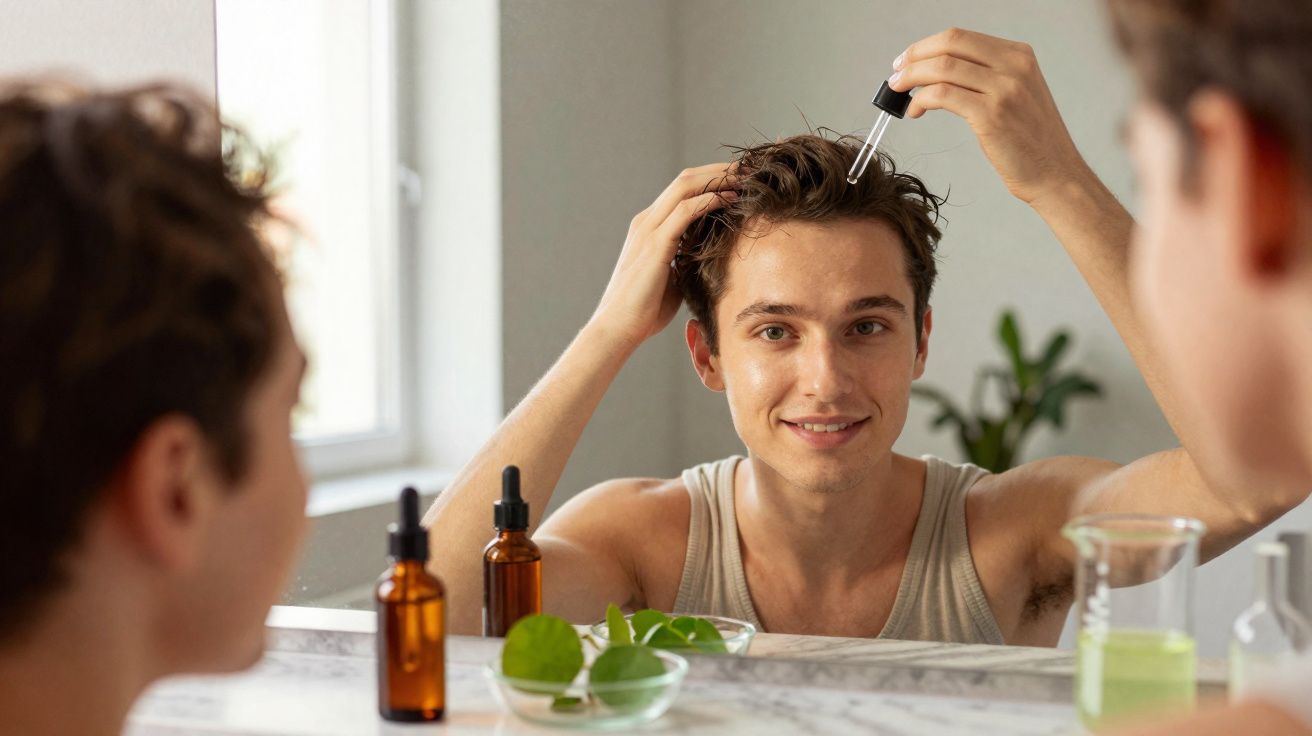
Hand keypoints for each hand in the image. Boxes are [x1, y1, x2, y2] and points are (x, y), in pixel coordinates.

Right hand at [590, 163, 736, 345]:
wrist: (618, 327)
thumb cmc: (644, 309)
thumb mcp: (672, 278)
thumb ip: (686, 261)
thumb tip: (710, 260)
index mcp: (649, 228)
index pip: (682, 191)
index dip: (711, 180)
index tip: (740, 181)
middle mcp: (647, 222)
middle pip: (686, 180)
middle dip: (719, 171)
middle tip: (748, 170)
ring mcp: (648, 230)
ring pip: (685, 187)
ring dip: (718, 179)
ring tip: (745, 178)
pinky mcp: (655, 244)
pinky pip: (685, 211)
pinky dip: (710, 200)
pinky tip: (730, 198)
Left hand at [889, 28, 1092, 206]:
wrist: (1056, 173)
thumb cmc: (1030, 142)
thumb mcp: (1016, 95)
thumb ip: (986, 77)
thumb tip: (940, 72)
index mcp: (1019, 55)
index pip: (961, 37)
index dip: (926, 46)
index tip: (907, 60)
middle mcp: (1014, 66)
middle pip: (950, 44)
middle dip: (914, 56)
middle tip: (896, 74)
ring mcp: (1005, 88)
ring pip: (943, 68)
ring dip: (912, 78)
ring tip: (899, 92)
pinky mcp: (992, 114)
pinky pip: (943, 95)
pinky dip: (921, 99)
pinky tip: (916, 111)